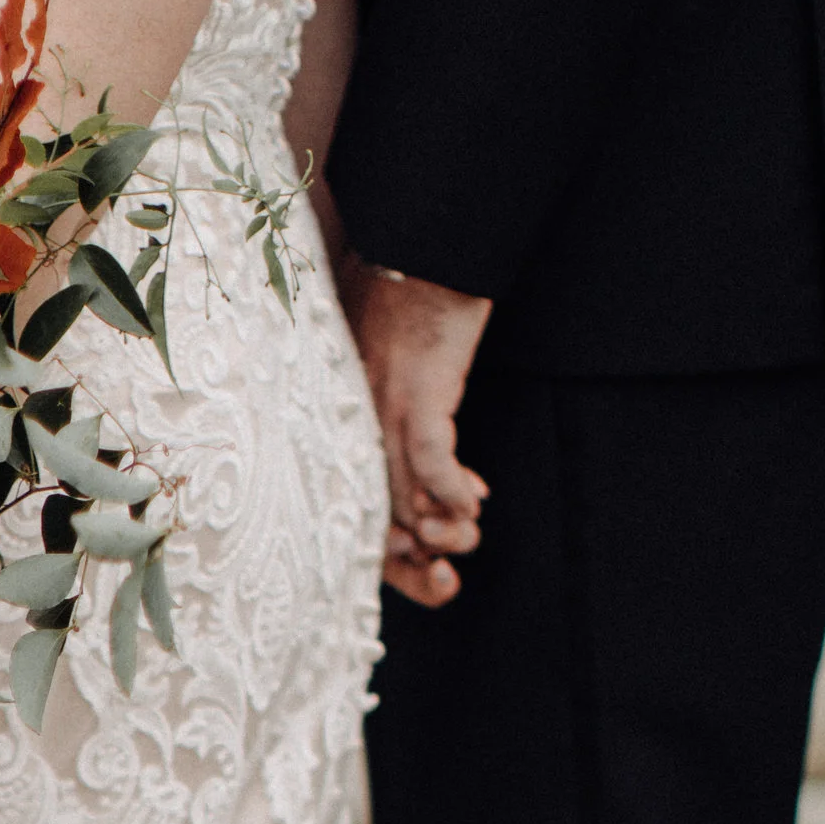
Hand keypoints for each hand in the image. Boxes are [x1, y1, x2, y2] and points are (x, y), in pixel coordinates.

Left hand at [338, 257, 492, 607]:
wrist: (421, 239)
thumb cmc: (411, 300)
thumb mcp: (405, 372)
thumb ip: (418, 426)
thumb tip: (461, 491)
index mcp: (349, 425)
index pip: (363, 508)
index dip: (394, 554)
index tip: (430, 573)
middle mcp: (361, 421)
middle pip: (380, 516)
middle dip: (415, 564)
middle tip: (446, 584)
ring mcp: (387, 405)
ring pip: (406, 495)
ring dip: (442, 530)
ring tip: (466, 536)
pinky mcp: (420, 385)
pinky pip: (431, 455)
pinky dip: (452, 488)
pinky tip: (475, 502)